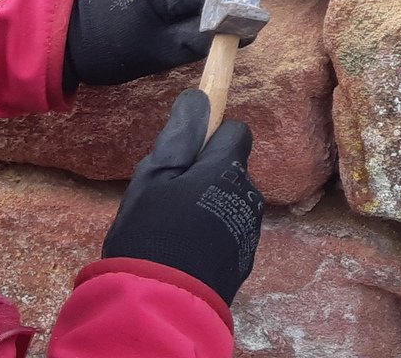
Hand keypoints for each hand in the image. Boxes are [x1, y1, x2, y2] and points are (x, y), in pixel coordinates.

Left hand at [65, 0, 242, 87]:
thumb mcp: (167, 51)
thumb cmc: (117, 49)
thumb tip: (249, 27)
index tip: (232, 34)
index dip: (232, 11)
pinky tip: (167, 2)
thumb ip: (209, 36)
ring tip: (180, 17)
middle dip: (217, 3)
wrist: (71, 32)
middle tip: (202, 31)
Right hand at [101, 89, 263, 304]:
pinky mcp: (244, 257)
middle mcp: (249, 195)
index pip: (237, 131)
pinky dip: (211, 232)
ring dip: (208, 204)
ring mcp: (249, 228)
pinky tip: (185, 250)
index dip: (210, 137)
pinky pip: (229, 229)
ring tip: (171, 228)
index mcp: (228, 170)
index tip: (183, 156)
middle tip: (166, 197)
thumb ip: (181, 135)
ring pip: (229, 199)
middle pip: (230, 168)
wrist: (162, 303)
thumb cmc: (151, 233)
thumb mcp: (153, 176)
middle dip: (204, 174)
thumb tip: (200, 96)